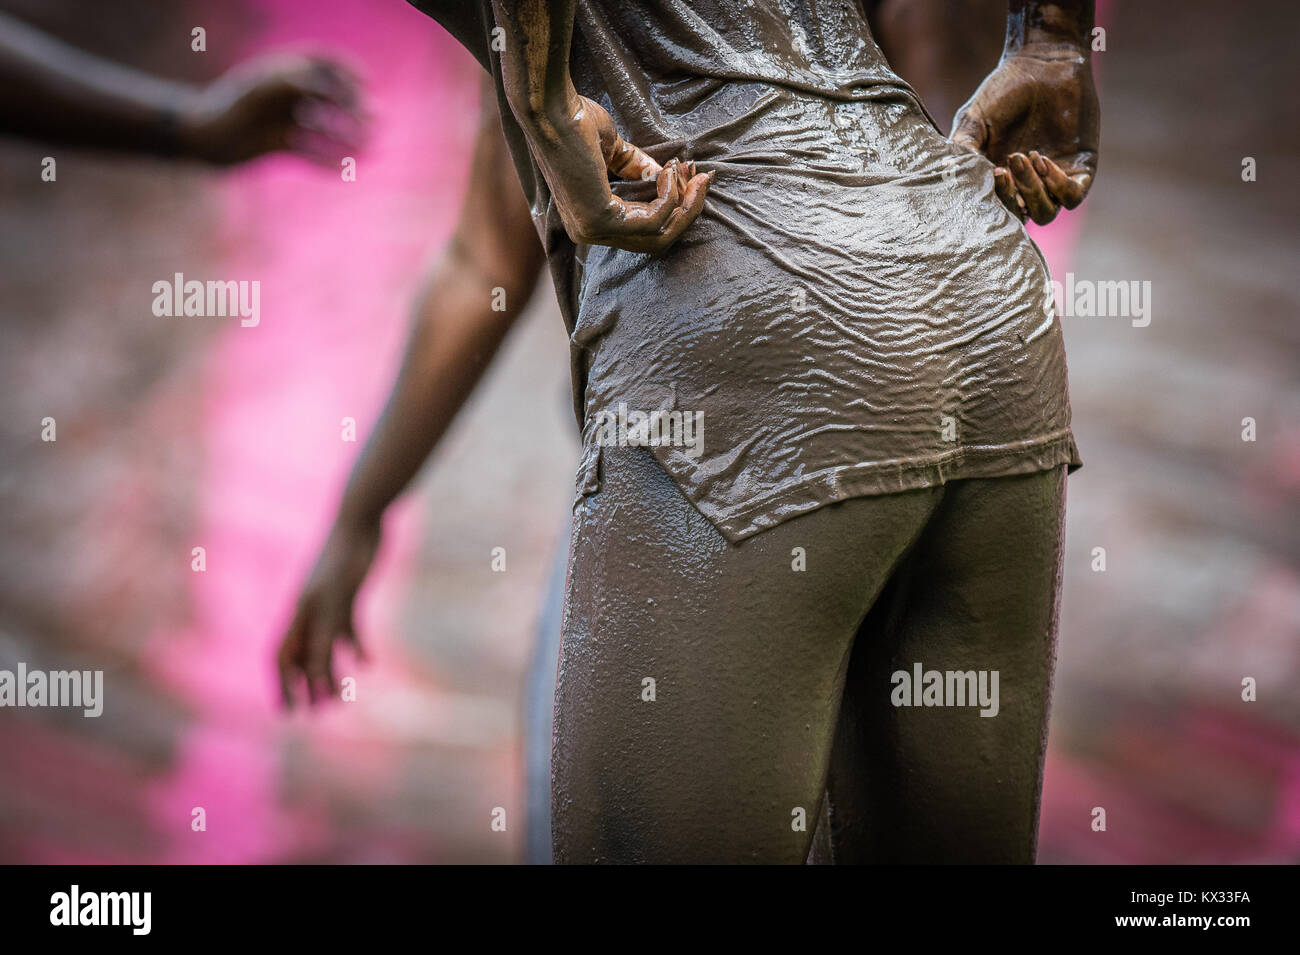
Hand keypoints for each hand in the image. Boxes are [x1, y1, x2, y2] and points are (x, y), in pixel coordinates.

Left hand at [180, 54, 363, 165]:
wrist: (201, 139)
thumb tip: (331, 90)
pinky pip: (312, 153)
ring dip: (348, 137)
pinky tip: (342, 170)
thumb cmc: (226, 108)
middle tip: (373, 121)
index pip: (326, 61)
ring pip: (327, 128)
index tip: (363, 83)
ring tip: (366, 149)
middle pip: (333, 97)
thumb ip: (295, 82)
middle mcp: (290, 94)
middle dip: (355, 109)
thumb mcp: (261, 90)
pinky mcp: (282, 144)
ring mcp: (287, 120)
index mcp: (285, 71)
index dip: (348, 69)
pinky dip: (327, 161)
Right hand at [277, 519, 378, 707]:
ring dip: (331, 670)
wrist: (362, 519)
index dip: (284, 685)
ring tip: (340, 698)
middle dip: (307, 684)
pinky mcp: (350, 594)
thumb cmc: (344, 559)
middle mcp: (310, 610)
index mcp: (299, 613)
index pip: (283, 657)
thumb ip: (325, 641)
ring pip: (325, 645)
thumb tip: (317, 681)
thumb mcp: (335, 604)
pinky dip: (356, 645)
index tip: (289, 713)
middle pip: (302, 654)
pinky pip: (348, 627)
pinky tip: (367, 663)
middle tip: (317, 712)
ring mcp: (330, 602)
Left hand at [527, 94, 712, 252]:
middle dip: (686, 210)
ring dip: (683, 202)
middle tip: (703, 180)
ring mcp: (592, 230)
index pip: (642, 231)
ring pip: (658, 234)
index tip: (694, 178)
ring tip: (687, 171)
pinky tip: (668, 172)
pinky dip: (668, 196)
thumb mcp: (615, 151)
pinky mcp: (599, 220)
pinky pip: (652, 220)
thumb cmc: (576, 121)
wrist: (553, 109)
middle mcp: (588, 232)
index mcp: (589, 219)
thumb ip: (639, 169)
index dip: (674, 208)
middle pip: (655, 240)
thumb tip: (669, 177)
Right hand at [950, 42, 1098, 224]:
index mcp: (1000, 180)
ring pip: (1045, 213)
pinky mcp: (1081, 168)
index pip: (995, 210)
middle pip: (1019, 217)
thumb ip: (962, 148)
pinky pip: (1072, 196)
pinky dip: (1056, 184)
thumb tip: (959, 178)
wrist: (1045, 62)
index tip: (987, 176)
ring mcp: (1054, 179)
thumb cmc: (1004, 90)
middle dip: (1011, 198)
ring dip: (1032, 192)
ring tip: (1024, 157)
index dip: (991, 202)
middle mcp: (1027, 186)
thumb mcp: (973, 119)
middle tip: (1004, 168)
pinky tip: (1043, 160)